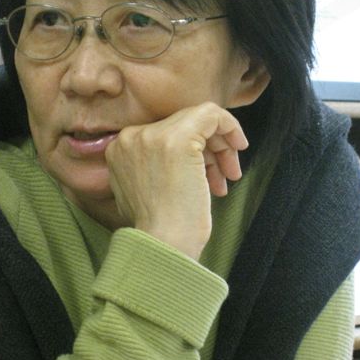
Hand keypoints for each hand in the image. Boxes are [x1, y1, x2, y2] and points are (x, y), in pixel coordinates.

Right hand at [105, 102, 247, 259]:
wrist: (162, 245)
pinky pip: (211, 114)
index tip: (206, 171)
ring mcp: (154, 136)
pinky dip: (229, 126)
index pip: (162, 133)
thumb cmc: (159, 228)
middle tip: (225, 173)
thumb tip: (184, 155)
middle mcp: (131, 137)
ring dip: (220, 146)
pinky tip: (240, 145)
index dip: (190, 150)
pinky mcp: (179, 138)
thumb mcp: (142, 190)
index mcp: (119, 149)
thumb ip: (151, 166)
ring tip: (229, 175)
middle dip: (209, 148)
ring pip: (197, 119)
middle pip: (180, 125)